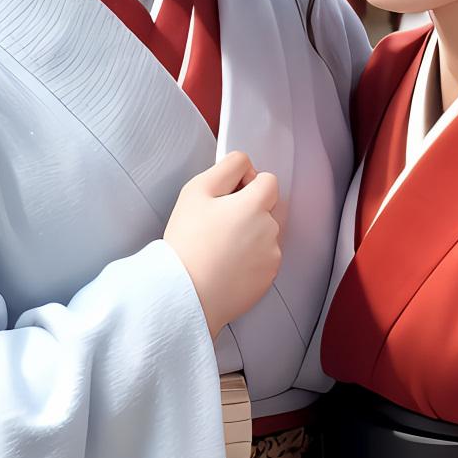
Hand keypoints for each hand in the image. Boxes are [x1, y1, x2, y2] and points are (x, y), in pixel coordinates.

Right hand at [165, 151, 283, 336]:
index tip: (228, 195)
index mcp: (255, 205)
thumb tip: (243, 164)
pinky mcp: (268, 279)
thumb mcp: (196, 191)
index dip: (248, 183)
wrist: (186, 294)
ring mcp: (271, 256)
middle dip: (249, 210)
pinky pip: (263, 260)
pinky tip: (225, 265)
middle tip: (218, 223)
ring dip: (249, 235)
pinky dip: (249, 260)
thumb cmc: (187, 243)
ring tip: (218, 248)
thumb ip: (226, 168)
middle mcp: (270, 230)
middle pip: (268, 208)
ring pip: (266, 235)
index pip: (268, 180)